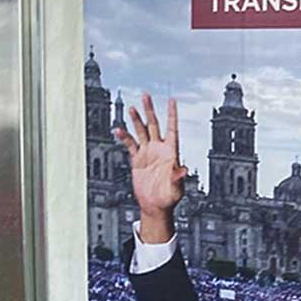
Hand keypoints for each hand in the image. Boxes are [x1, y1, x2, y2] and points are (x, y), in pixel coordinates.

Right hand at [115, 94, 186, 242]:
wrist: (155, 206)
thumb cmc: (169, 198)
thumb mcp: (176, 188)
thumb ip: (178, 177)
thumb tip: (183, 169)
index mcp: (171, 152)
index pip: (172, 128)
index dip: (172, 114)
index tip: (172, 99)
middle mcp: (159, 149)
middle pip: (154, 124)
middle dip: (150, 110)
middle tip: (145, 95)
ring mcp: (148, 153)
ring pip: (141, 132)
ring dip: (136, 120)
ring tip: (132, 108)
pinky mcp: (137, 160)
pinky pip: (130, 145)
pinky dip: (124, 137)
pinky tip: (118, 130)